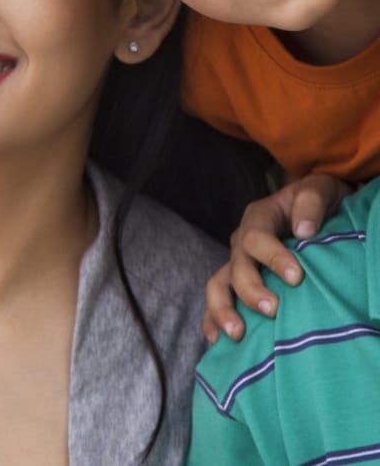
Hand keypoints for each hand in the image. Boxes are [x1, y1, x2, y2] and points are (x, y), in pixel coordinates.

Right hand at [202, 174, 350, 342]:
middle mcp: (242, 242)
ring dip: (223, 310)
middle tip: (272, 310)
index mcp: (258, 217)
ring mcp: (237, 263)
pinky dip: (213, 321)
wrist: (313, 210)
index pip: (256, 237)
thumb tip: (304, 230)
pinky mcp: (238, 283)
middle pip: (236, 266)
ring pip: (218, 286)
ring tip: (237, 334)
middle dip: (250, 290)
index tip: (296, 278)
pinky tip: (219, 342)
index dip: (273, 258)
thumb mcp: (319, 190)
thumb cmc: (317, 202)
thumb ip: (310, 203)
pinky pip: (219, 301)